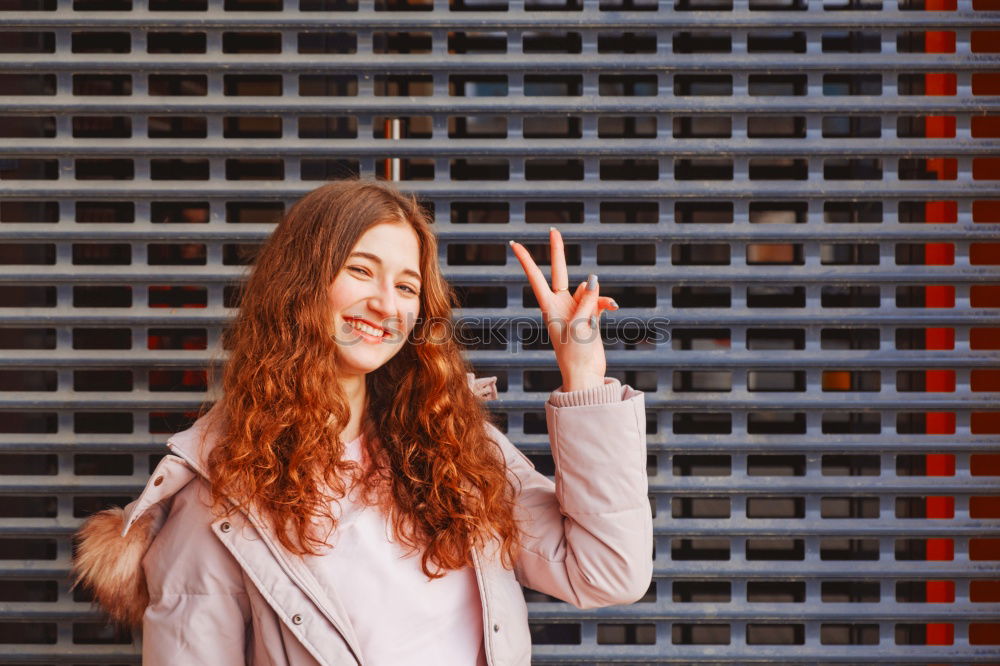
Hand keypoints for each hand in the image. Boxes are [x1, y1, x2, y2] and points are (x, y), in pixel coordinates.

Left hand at [509, 228, 616, 391]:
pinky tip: (614, 307)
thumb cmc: (575, 354)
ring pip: (588, 289)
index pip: (536, 278)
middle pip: (559, 272)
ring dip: (597, 295)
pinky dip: (606, 301)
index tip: (515, 244)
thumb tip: (593, 278)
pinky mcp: (590, 317)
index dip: (527, 260)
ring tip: (606, 306)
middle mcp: (560, 305)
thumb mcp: (579, 325)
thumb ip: (587, 300)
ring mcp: (576, 310)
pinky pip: (598, 301)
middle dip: (558, 252)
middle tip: (553, 230)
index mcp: (549, 307)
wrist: (585, 376)